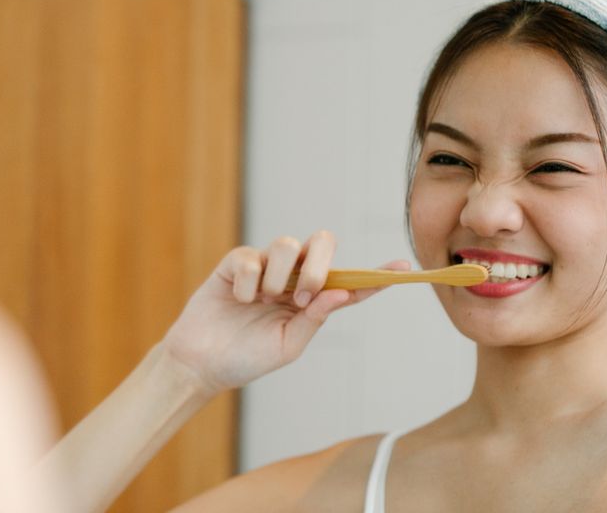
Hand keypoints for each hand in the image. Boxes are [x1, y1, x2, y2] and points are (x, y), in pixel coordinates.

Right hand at [160, 230, 408, 395]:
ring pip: (287, 243)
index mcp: (311, 300)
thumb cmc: (246, 358)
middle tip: (304, 294)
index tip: (405, 268)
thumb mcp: (288, 345)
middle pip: (322, 243)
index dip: (377, 274)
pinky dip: (248, 282)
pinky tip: (239, 300)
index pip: (349, 282)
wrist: (201, 364)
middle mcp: (292, 278)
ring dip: (281, 275)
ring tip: (265, 299)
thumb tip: (342, 292)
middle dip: (319, 264)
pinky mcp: (236, 263)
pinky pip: (251, 256)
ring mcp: (264, 267)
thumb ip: (315, 318)